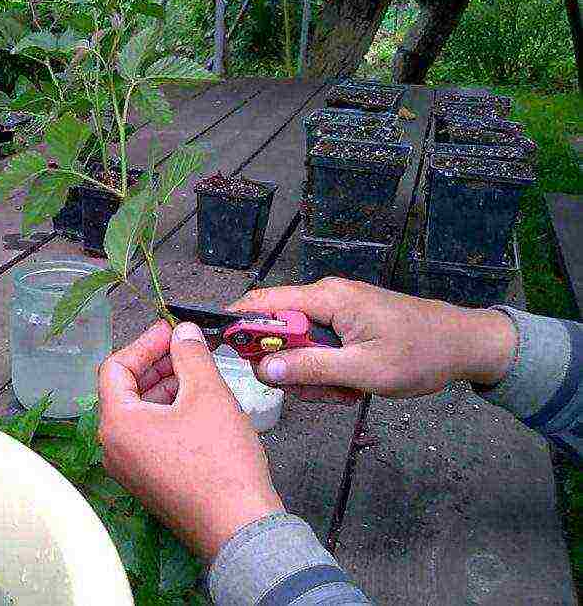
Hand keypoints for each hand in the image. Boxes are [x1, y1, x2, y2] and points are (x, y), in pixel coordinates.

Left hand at [97, 320, 283, 557]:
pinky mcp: (150, 481)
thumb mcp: (208, 394)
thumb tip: (182, 333)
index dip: (144, 344)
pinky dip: (170, 415)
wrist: (240, 526)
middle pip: (125, 391)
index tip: (169, 331)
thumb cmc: (221, 467)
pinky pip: (151, 437)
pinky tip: (200, 406)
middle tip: (185, 348)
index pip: (115, 368)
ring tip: (199, 374)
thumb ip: (191, 355)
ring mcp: (130, 468)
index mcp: (117, 424)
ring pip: (141, 414)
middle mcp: (114, 448)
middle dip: (157, 365)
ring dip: (166, 389)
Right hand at [228, 277, 517, 400]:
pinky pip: (318, 350)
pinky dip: (328, 372)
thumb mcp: (364, 371)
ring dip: (312, 375)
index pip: (262, 303)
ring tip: (346, 391)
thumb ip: (311, 369)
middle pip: (277, 330)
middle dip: (288, 366)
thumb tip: (264, 370)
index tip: (221, 352)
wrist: (465, 344)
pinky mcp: (345, 325)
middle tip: (315, 390)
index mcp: (327, 298)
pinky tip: (353, 385)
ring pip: (297, 346)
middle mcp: (326, 297)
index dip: (236, 325)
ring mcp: (336, 311)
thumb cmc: (422, 353)